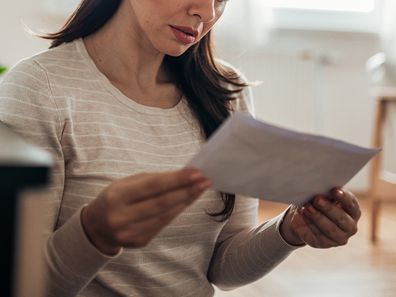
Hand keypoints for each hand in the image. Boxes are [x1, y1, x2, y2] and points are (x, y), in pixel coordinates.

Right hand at [81, 169, 210, 254]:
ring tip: (200, 189)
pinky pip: (163, 225)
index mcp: (116, 197)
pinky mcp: (139, 242)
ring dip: (186, 201)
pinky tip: (187, 201)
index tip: (196, 173)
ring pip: (165, 215)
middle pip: (162, 203)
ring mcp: (130, 233)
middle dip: (186, 190)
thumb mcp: (126, 183)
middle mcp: (121, 217)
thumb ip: (152, 179)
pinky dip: (177, 212)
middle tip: (205, 181)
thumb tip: (183, 176)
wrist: (96, 227)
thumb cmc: (115, 198)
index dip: (176, 180)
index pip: (152, 186)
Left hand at [280, 187, 360, 247]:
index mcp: (353, 211)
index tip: (334, 190)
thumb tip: (317, 187)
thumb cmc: (317, 201)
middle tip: (317, 199)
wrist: (304, 216)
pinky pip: (317, 236)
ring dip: (317, 217)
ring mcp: (339, 238)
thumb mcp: (322, 194)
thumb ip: (325, 192)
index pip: (351, 204)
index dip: (344, 197)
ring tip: (306, 208)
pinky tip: (301, 217)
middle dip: (328, 208)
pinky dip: (308, 226)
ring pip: (329, 228)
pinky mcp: (324, 244)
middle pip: (341, 218)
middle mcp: (350, 226)